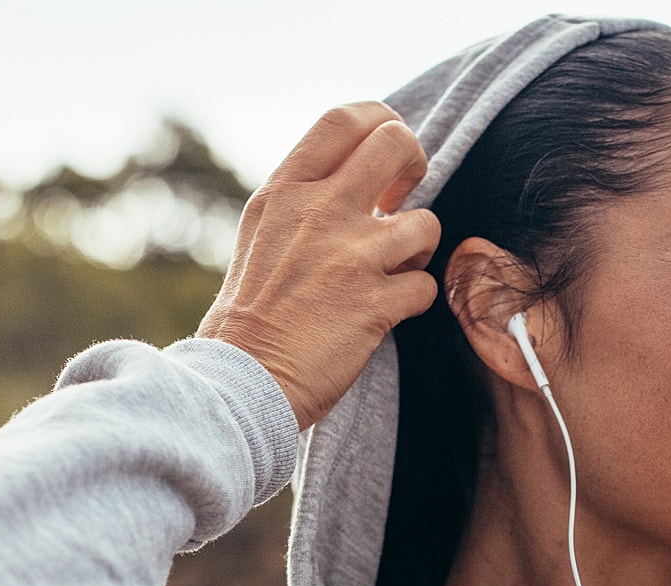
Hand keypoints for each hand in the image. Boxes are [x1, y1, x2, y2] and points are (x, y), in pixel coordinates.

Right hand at [198, 103, 440, 429]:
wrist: (243, 381)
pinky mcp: (376, 306)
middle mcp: (320, 212)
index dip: (381, 125)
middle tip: (403, 200)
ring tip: (394, 269)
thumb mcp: (262, 234)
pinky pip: (425, 286)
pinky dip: (416, 300)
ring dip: (419, 248)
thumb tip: (349, 182)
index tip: (385, 160)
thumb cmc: (251, 316)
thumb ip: (303, 201)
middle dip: (415, 166)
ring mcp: (352, 257)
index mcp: (287, 190)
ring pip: (427, 222)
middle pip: (397, 144)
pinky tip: (390, 311)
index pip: (346, 119)